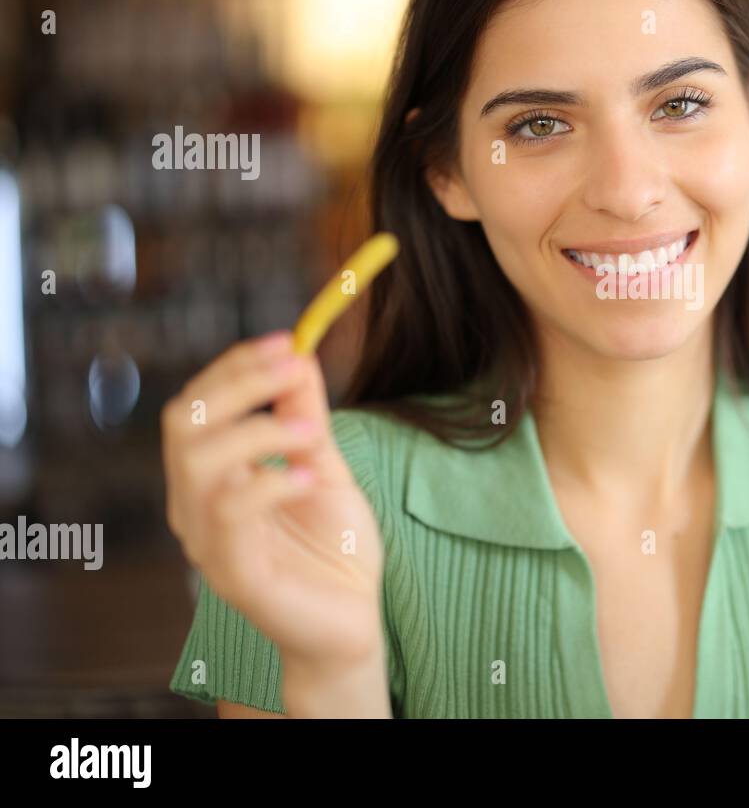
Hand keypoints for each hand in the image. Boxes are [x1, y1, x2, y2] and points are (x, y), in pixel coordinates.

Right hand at [162, 330, 384, 669]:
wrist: (353, 619)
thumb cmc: (336, 546)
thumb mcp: (324, 464)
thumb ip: (306, 415)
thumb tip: (299, 356)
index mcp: (212, 475)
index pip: (198, 404)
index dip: (237, 366)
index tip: (287, 339)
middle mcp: (196, 504)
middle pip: (184, 423)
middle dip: (239, 383)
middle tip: (295, 365)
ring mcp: (208, 539)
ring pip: (198, 463)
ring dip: (259, 431)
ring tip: (313, 432)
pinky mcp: (231, 572)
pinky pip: (231, 512)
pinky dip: (274, 481)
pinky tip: (311, 477)